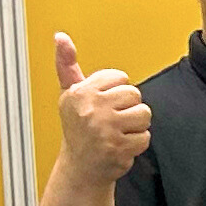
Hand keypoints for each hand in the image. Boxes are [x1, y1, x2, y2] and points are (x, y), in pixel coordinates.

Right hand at [51, 34, 151, 189]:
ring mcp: (105, 129)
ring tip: (119, 132)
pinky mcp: (118, 148)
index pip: (120, 78)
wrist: (80, 168)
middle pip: (135, 95)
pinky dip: (137, 144)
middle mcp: (91, 109)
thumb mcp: (70, 94)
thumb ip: (67, 65)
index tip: (104, 104)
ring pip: (144, 115)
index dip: (117, 92)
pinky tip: (121, 146)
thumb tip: (60, 36)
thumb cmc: (78, 128)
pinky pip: (145, 137)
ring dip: (136, 126)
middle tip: (112, 121)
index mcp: (80, 92)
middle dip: (128, 108)